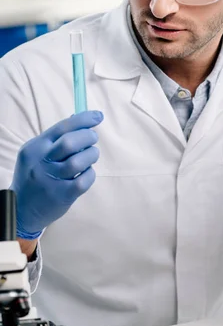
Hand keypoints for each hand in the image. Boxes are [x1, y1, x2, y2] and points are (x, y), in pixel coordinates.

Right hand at [10, 111, 103, 238]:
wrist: (22, 210)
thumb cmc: (35, 177)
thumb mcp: (36, 155)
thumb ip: (55, 139)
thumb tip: (79, 118)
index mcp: (35, 148)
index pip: (61, 128)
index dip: (83, 120)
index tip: (98, 116)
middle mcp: (41, 162)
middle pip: (70, 142)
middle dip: (88, 137)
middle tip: (93, 139)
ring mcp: (51, 180)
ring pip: (79, 161)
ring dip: (91, 155)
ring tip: (90, 157)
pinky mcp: (62, 195)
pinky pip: (84, 180)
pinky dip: (90, 174)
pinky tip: (86, 174)